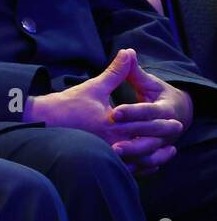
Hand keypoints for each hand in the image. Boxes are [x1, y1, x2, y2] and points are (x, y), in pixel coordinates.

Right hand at [24, 49, 184, 174]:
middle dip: (162, 136)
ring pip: (135, 160)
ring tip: (167, 152)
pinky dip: (137, 168)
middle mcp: (109, 140)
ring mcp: (103, 152)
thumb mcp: (94, 86)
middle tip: (177, 129)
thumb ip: (115, 72)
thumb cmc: (68, 104)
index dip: (161, 122)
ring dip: (154, 156)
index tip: (175, 119)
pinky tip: (146, 164)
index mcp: (110, 123)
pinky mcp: (98, 158)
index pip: (143, 124)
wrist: (43, 121)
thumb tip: (128, 52)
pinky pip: (122, 168)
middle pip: (143, 142)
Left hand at [109, 58, 193, 175]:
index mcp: (166, 109)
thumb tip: (126, 51)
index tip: (114, 112)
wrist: (178, 114)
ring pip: (150, 152)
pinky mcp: (156, 154)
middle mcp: (168, 129)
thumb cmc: (158, 95)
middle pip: (151, 134)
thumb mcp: (149, 83)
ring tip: (114, 154)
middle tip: (112, 140)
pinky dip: (137, 167)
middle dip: (132, 135)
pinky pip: (148, 165)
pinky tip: (119, 167)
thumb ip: (134, 71)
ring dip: (134, 154)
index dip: (132, 112)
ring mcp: (163, 143)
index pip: (148, 111)